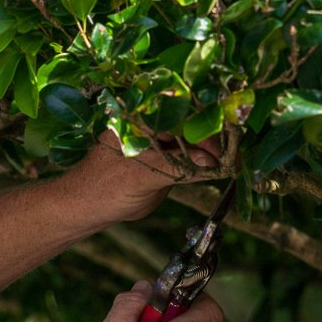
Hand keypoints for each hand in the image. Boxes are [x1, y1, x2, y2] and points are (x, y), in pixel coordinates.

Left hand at [68, 129, 223, 224]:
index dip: (205, 126)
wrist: (87, 208)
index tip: (225, 143)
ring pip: (192, 141)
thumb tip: (211, 163)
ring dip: (213, 152)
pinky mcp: (163, 160)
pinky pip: (189, 157)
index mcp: (139, 118)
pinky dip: (205, 163)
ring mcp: (158, 142)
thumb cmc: (103, 188)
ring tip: (233, 164)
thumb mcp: (140, 176)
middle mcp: (150, 124)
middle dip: (214, 139)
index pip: (179, 113)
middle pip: (190, 125)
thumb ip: (175, 167)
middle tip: (235, 158)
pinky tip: (221, 169)